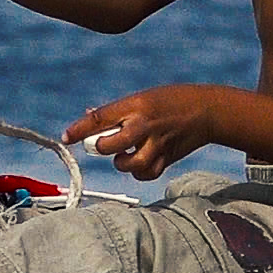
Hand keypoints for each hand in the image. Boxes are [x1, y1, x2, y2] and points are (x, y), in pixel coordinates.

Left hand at [67, 85, 220, 180]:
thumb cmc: (170, 100)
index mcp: (136, 105)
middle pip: (109, 144)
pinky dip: (139, 173)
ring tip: (124, 156)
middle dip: (101, 147)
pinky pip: (146, 174)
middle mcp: (144, 124)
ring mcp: (157, 143)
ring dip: (121, 163)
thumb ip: (118, 111)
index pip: (100, 117)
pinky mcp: (167, 158)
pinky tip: (139, 164)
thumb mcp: (143, 97)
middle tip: (102, 145)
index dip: (79, 129)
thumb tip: (88, 118)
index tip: (66, 137)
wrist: (206, 110)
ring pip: (128, 164)